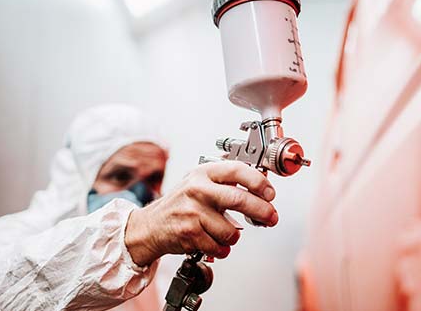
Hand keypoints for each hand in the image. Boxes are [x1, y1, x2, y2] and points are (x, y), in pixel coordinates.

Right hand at [125, 162, 277, 265]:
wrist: (150, 226)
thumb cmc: (180, 204)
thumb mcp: (200, 182)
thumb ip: (226, 181)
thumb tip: (262, 184)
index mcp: (203, 173)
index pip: (237, 171)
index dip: (258, 182)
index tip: (270, 193)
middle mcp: (197, 189)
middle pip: (239, 199)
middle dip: (262, 210)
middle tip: (271, 217)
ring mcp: (192, 212)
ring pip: (231, 230)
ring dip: (234, 236)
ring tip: (224, 232)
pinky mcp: (189, 234)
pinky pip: (219, 246)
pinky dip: (222, 249)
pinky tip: (213, 242)